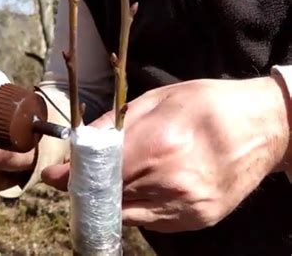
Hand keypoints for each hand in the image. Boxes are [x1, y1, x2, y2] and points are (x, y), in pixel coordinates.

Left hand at [43, 76, 290, 232]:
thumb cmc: (209, 105)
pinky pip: (151, 221)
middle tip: (78, 178)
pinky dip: (136, 206)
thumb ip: (116, 123)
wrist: (265, 127)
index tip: (55, 177)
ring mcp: (184, 207)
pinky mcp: (197, 220)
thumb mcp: (159, 99)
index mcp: (156, 146)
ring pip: (127, 214)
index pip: (98, 172)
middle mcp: (168, 183)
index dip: (71, 176)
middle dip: (87, 189)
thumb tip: (81, 141)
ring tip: (108, 183)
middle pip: (109, 197)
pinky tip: (141, 188)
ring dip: (110, 200)